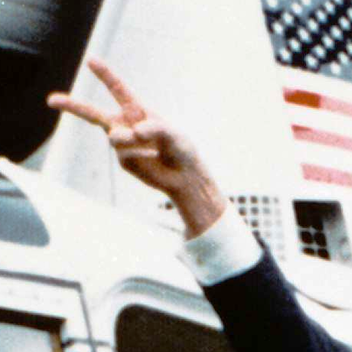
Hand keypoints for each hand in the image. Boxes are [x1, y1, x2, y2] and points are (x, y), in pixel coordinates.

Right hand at [47, 59, 225, 236]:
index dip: (105, 75)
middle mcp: (125, 124)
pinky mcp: (124, 160)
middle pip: (93, 113)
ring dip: (130, 140)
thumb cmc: (180, 149)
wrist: (184, 176)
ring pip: (115, 138)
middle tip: (51, 101)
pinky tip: (151, 161)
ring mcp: (122, 144)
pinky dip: (139, 158)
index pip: (118, 90)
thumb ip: (154, 128)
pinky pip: (125, 156)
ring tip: (151, 149)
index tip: (91, 60)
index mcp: (137, 111)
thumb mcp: (173, 135)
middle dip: (72, 106)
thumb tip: (131, 133)